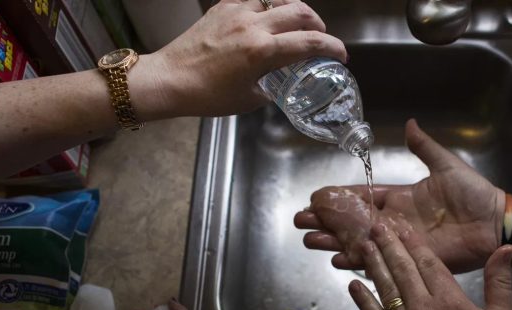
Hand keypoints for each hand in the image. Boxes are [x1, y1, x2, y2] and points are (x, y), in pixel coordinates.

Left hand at [139, 0, 346, 117]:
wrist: (169, 80)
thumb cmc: (206, 95)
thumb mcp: (248, 99)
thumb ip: (269, 87)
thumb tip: (277, 84)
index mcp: (262, 52)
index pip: (311, 42)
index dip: (333, 47)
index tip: (341, 55)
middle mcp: (253, 26)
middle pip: (301, 11)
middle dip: (318, 24)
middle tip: (320, 36)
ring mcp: (236, 12)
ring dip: (294, 10)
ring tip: (295, 23)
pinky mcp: (221, 8)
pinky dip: (266, 7)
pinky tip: (263, 19)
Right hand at [294, 119, 504, 272]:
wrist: (494, 222)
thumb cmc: (473, 194)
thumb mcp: (445, 164)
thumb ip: (423, 147)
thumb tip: (410, 123)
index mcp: (401, 198)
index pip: (362, 197)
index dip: (339, 198)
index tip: (317, 197)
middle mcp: (394, 222)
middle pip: (352, 222)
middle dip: (325, 221)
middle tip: (300, 221)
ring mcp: (399, 242)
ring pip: (358, 242)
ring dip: (332, 241)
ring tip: (308, 240)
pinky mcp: (408, 259)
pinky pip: (378, 261)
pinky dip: (357, 261)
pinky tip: (336, 260)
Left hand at [349, 225, 511, 309]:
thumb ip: (499, 282)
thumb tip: (505, 248)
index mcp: (451, 302)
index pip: (428, 263)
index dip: (414, 242)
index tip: (403, 227)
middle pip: (403, 270)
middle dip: (388, 245)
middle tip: (376, 226)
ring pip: (386, 289)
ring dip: (373, 265)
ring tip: (363, 245)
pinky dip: (363, 301)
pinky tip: (354, 285)